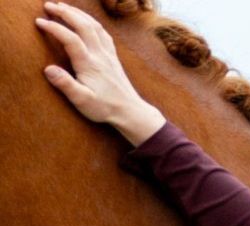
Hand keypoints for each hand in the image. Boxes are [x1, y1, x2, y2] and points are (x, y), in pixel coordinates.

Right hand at [35, 1, 165, 144]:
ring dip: (78, 13)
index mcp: (90, 64)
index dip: (54, 27)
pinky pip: (104, 33)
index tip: (39, 21)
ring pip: (95, 26)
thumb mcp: (82, 101)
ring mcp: (109, 55)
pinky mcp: (114, 57)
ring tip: (63, 7)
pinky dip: (92, 22)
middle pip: (83, 25)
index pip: (70, 38)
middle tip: (48, 5)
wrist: (131, 112)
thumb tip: (48, 69)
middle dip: (65, 12)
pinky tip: (86, 21)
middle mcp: (100, 55)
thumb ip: (66, 85)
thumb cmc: (106, 108)